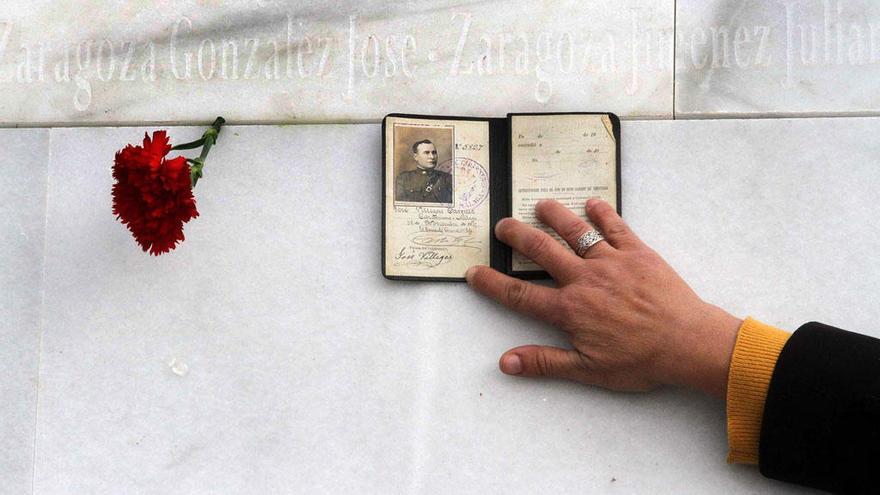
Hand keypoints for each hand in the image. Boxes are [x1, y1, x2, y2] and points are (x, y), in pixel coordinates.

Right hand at [465, 199, 741, 398]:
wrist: (688, 342)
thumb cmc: (640, 361)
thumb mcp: (588, 370)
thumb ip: (545, 363)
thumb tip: (506, 362)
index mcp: (569, 309)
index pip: (519, 295)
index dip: (492, 284)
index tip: (474, 272)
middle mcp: (584, 279)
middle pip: (542, 251)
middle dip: (518, 236)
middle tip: (502, 225)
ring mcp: (610, 261)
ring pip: (575, 231)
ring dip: (555, 215)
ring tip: (540, 205)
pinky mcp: (636, 252)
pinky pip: (615, 226)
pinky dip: (602, 213)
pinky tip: (592, 203)